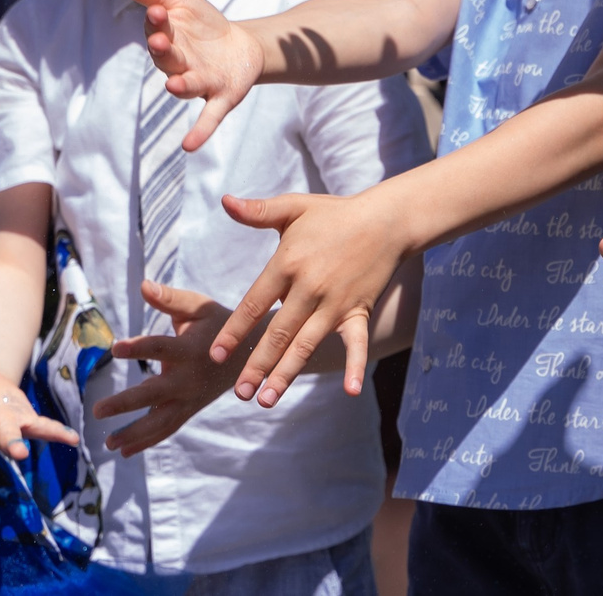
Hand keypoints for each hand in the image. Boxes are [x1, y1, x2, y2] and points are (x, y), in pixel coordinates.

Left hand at [98, 281, 243, 454]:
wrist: (251, 354)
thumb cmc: (218, 324)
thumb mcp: (197, 307)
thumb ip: (169, 299)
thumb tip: (142, 285)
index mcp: (190, 349)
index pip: (160, 347)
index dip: (138, 347)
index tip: (114, 348)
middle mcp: (188, 378)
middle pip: (154, 394)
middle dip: (125, 404)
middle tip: (97, 410)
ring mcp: (190, 398)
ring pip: (160, 421)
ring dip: (134, 434)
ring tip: (108, 444)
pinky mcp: (190, 409)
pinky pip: (167, 429)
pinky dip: (147, 442)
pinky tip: (124, 451)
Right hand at [119, 0, 261, 150]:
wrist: (240, 45)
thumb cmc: (201, 23)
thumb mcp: (177, 0)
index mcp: (167, 39)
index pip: (158, 31)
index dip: (156, 22)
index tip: (156, 11)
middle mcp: (179, 64)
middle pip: (168, 59)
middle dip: (164, 51)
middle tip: (161, 41)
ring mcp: (200, 82)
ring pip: (186, 85)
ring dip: (180, 86)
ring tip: (175, 85)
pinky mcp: (221, 97)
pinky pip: (208, 117)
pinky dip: (199, 131)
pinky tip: (189, 146)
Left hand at [209, 190, 395, 405]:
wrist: (385, 220)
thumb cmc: (333, 214)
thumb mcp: (293, 207)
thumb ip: (257, 211)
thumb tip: (224, 202)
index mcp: (288, 264)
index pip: (254, 304)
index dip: (235, 331)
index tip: (217, 355)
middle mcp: (309, 288)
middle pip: (278, 334)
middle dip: (257, 366)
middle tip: (239, 393)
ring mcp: (336, 304)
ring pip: (306, 345)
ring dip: (286, 374)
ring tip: (267, 400)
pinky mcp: (358, 312)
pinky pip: (357, 343)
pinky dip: (354, 366)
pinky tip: (349, 391)